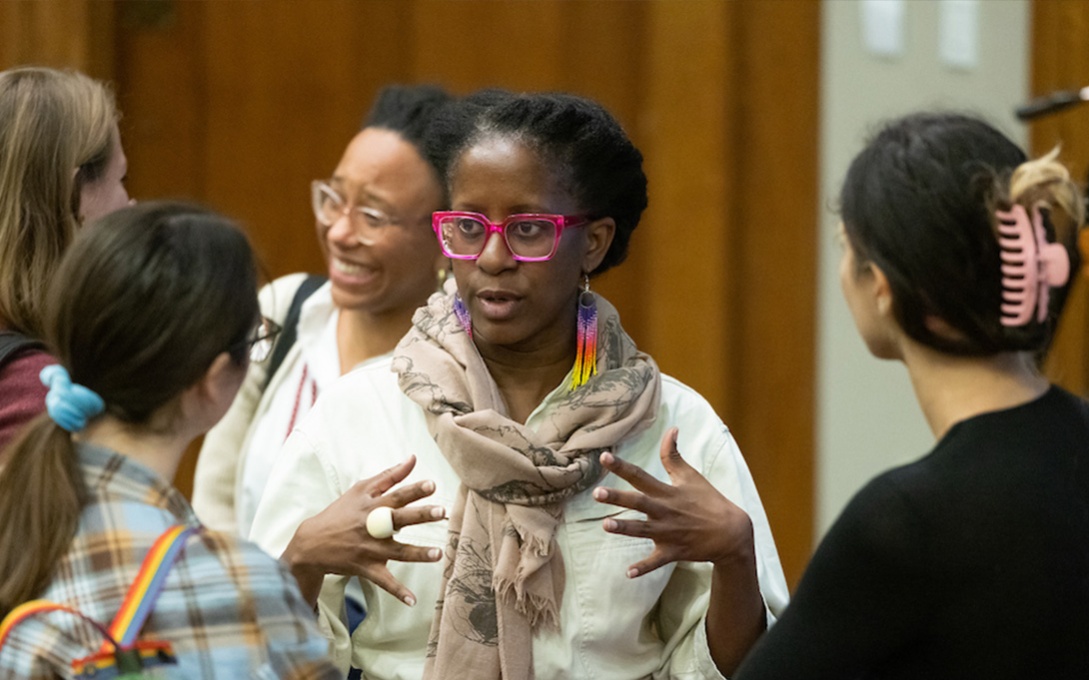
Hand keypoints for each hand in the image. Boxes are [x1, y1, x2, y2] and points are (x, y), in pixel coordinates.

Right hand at [282, 455, 445, 606]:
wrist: (312, 543)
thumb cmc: (341, 512)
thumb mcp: (361, 490)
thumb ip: (390, 475)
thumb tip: (412, 459)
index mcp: (371, 505)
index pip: (396, 494)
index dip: (413, 489)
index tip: (432, 484)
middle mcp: (371, 526)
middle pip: (398, 519)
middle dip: (420, 515)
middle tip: (440, 512)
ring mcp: (369, 548)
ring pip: (396, 552)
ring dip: (417, 554)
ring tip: (438, 554)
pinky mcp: (365, 568)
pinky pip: (384, 582)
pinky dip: (398, 592)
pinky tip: (413, 601)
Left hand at [592, 427, 755, 577]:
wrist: (731, 532)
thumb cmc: (709, 500)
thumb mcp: (691, 475)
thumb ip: (674, 454)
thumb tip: (671, 429)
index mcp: (667, 492)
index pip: (640, 475)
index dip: (622, 466)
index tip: (604, 457)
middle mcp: (665, 511)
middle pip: (638, 502)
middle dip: (618, 498)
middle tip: (597, 493)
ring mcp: (668, 533)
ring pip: (642, 531)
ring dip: (624, 528)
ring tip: (605, 525)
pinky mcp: (673, 551)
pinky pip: (656, 561)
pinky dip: (643, 568)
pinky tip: (628, 573)